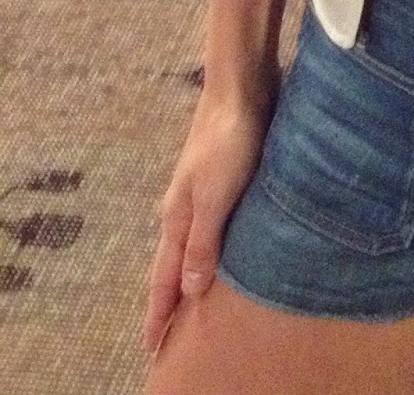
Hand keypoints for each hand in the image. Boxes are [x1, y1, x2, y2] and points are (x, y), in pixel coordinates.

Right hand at [142, 88, 273, 354]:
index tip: (151, 348)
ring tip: (193, 300)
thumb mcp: (215, 196)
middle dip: (170, 298)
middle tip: (167, 334)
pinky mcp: (225, 174)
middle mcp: (185, 208)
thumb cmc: (230, 141)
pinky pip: (213, 223)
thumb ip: (203, 242)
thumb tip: (190, 291)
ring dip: (190, 272)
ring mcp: (203, 190)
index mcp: (178, 217)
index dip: (160, 312)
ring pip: (193, 242)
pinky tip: (223, 248)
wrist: (240, 87)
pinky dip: (212, 245)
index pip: (165, 277)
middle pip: (173, 263)